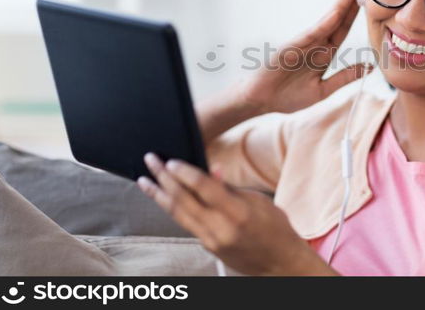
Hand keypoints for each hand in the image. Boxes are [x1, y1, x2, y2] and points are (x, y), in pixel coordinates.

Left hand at [138, 153, 337, 275]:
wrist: (280, 263)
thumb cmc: (276, 228)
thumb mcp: (259, 202)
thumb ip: (230, 188)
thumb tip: (212, 170)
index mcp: (238, 214)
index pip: (204, 188)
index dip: (185, 172)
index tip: (170, 160)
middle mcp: (221, 230)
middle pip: (184, 201)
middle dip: (164, 178)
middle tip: (151, 161)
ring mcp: (211, 241)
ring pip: (178, 215)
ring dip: (159, 195)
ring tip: (145, 180)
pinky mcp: (207, 247)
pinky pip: (185, 224)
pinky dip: (173, 208)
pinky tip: (164, 197)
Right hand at [240, 0, 372, 114]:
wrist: (260, 100)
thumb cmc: (287, 95)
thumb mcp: (322, 90)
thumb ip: (344, 78)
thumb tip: (369, 67)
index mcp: (324, 53)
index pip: (343, 28)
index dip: (356, 12)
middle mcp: (316, 43)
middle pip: (338, 17)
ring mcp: (304, 43)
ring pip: (327, 20)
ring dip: (341, 2)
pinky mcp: (292, 47)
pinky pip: (313, 34)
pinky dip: (325, 23)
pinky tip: (337, 12)